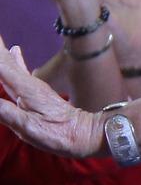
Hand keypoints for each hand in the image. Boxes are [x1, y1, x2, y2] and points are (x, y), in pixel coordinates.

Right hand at [0, 44, 104, 158]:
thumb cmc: (61, 135)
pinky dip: (13, 60)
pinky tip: (15, 49)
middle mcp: (30, 84)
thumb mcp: (31, 129)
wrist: (88, 134)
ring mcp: (34, 87)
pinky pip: (20, 71)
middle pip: (5, 61)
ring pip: (11, 64)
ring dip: (1, 51)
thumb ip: (7, 113)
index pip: (2, 67)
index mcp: (26, 91)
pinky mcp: (37, 92)